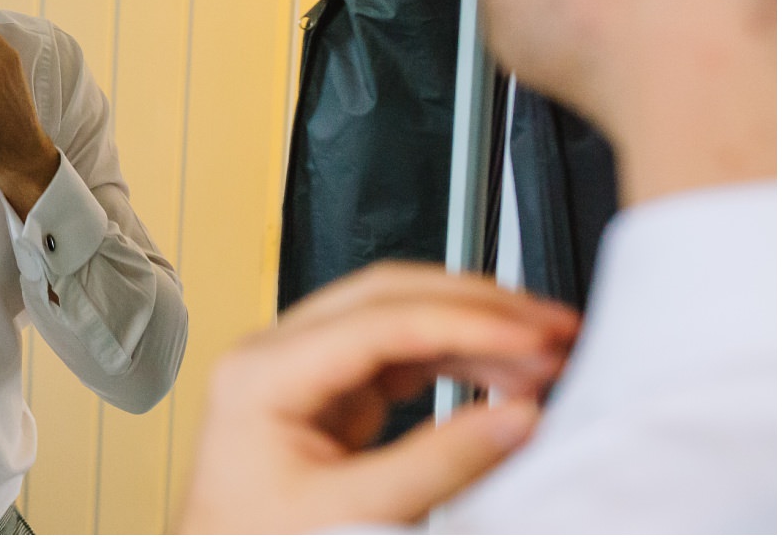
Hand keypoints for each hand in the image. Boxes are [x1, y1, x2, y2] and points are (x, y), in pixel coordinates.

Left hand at [178, 263, 580, 533]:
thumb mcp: (351, 515)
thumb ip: (439, 465)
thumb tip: (516, 418)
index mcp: (263, 373)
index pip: (378, 321)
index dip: (464, 322)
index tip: (531, 335)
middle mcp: (275, 354)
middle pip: (386, 296)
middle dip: (475, 304)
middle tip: (549, 324)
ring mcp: (301, 366)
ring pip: (397, 316)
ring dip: (472, 326)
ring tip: (543, 347)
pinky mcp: (326, 389)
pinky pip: (398, 352)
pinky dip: (454, 356)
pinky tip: (502, 369)